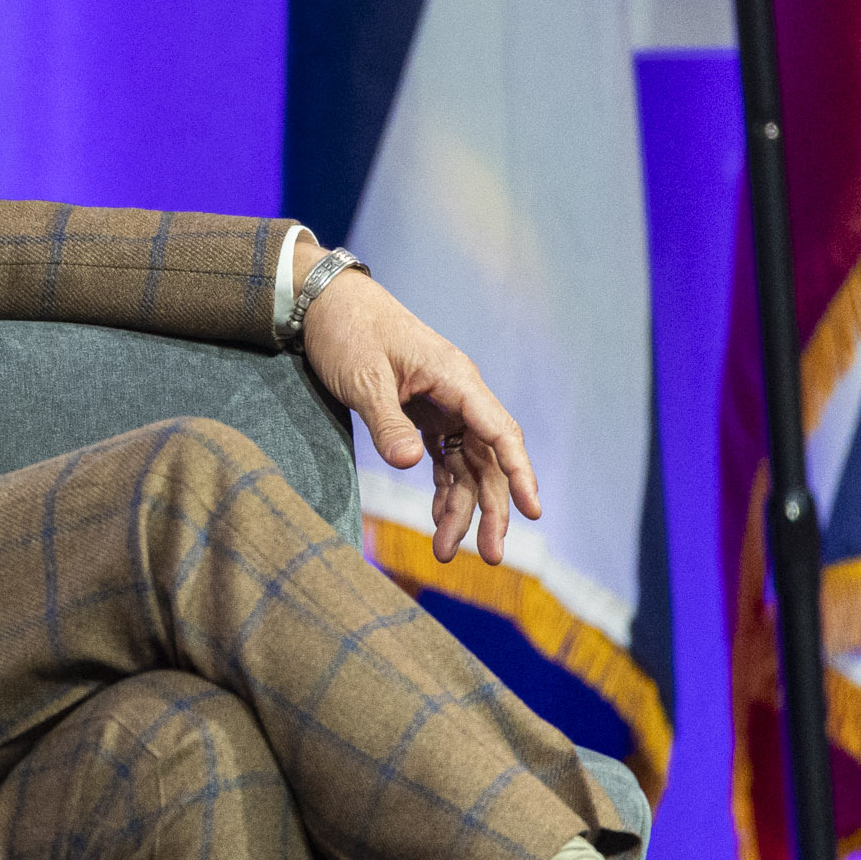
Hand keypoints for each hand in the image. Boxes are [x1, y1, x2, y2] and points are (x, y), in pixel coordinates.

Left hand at [297, 265, 539, 565]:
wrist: (327, 303)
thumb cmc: (348, 332)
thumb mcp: (363, 379)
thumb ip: (387, 423)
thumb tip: (410, 467)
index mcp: (455, 379)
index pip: (500, 431)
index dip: (519, 472)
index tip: (533, 510)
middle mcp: (458, 395)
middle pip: (490, 459)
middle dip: (493, 509)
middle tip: (491, 556)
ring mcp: (443, 406)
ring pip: (468, 466)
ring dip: (462, 510)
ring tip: (444, 553)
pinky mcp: (424, 416)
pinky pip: (445, 461)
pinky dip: (443, 492)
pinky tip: (437, 524)